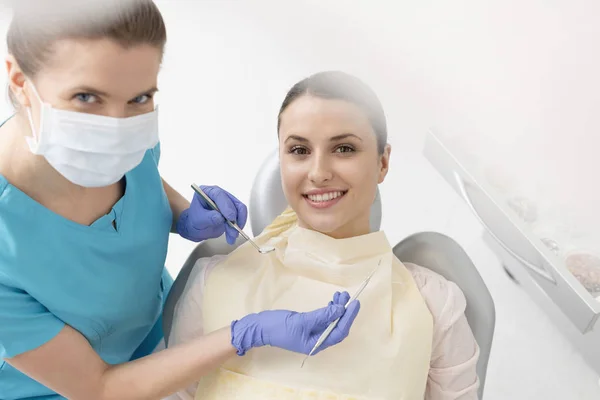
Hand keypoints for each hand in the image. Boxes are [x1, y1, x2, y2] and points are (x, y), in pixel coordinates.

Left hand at [176, 185, 247, 243]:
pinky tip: (232, 236)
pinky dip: (238, 227)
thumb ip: (208, 217)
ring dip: (238, 224)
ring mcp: (227, 202)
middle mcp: (219, 195)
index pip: (219, 195)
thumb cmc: (195, 220)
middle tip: (233, 231)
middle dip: (234, 218)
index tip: (230, 218)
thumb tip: (220, 217)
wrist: (197, 228)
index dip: (226, 206)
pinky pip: (240, 217)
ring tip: (232, 236)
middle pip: (232, 202)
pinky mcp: (233, 211)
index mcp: (208, 192)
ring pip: (239, 210)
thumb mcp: (198, 220)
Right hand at [230, 291, 359, 355]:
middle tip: (347, 296)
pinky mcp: (309, 324)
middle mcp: (317, 340)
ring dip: (337, 308)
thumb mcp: (301, 321)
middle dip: (344, 312)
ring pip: (331, 320)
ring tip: (340, 295)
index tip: (355, 304)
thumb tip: (340, 310)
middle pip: (337, 327)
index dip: (348, 318)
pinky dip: (329, 309)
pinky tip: (332, 301)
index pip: (338, 332)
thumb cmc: (278, 327)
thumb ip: (321, 316)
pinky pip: (324, 317)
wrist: (261, 327)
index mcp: (316, 344)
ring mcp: (313, 332)